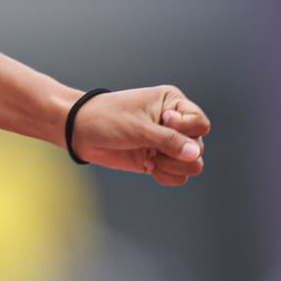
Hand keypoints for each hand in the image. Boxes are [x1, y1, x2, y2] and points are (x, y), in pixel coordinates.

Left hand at [70, 86, 210, 185]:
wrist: (79, 131)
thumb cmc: (106, 119)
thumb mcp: (138, 128)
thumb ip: (168, 141)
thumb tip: (196, 155)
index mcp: (173, 104)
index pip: (201, 123)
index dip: (185, 129)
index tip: (161, 122)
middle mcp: (175, 123)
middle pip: (199, 147)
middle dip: (176, 153)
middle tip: (152, 149)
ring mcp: (167, 143)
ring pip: (193, 164)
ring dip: (173, 166)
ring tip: (150, 160)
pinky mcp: (159, 160)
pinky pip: (179, 176)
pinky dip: (166, 175)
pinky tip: (148, 167)